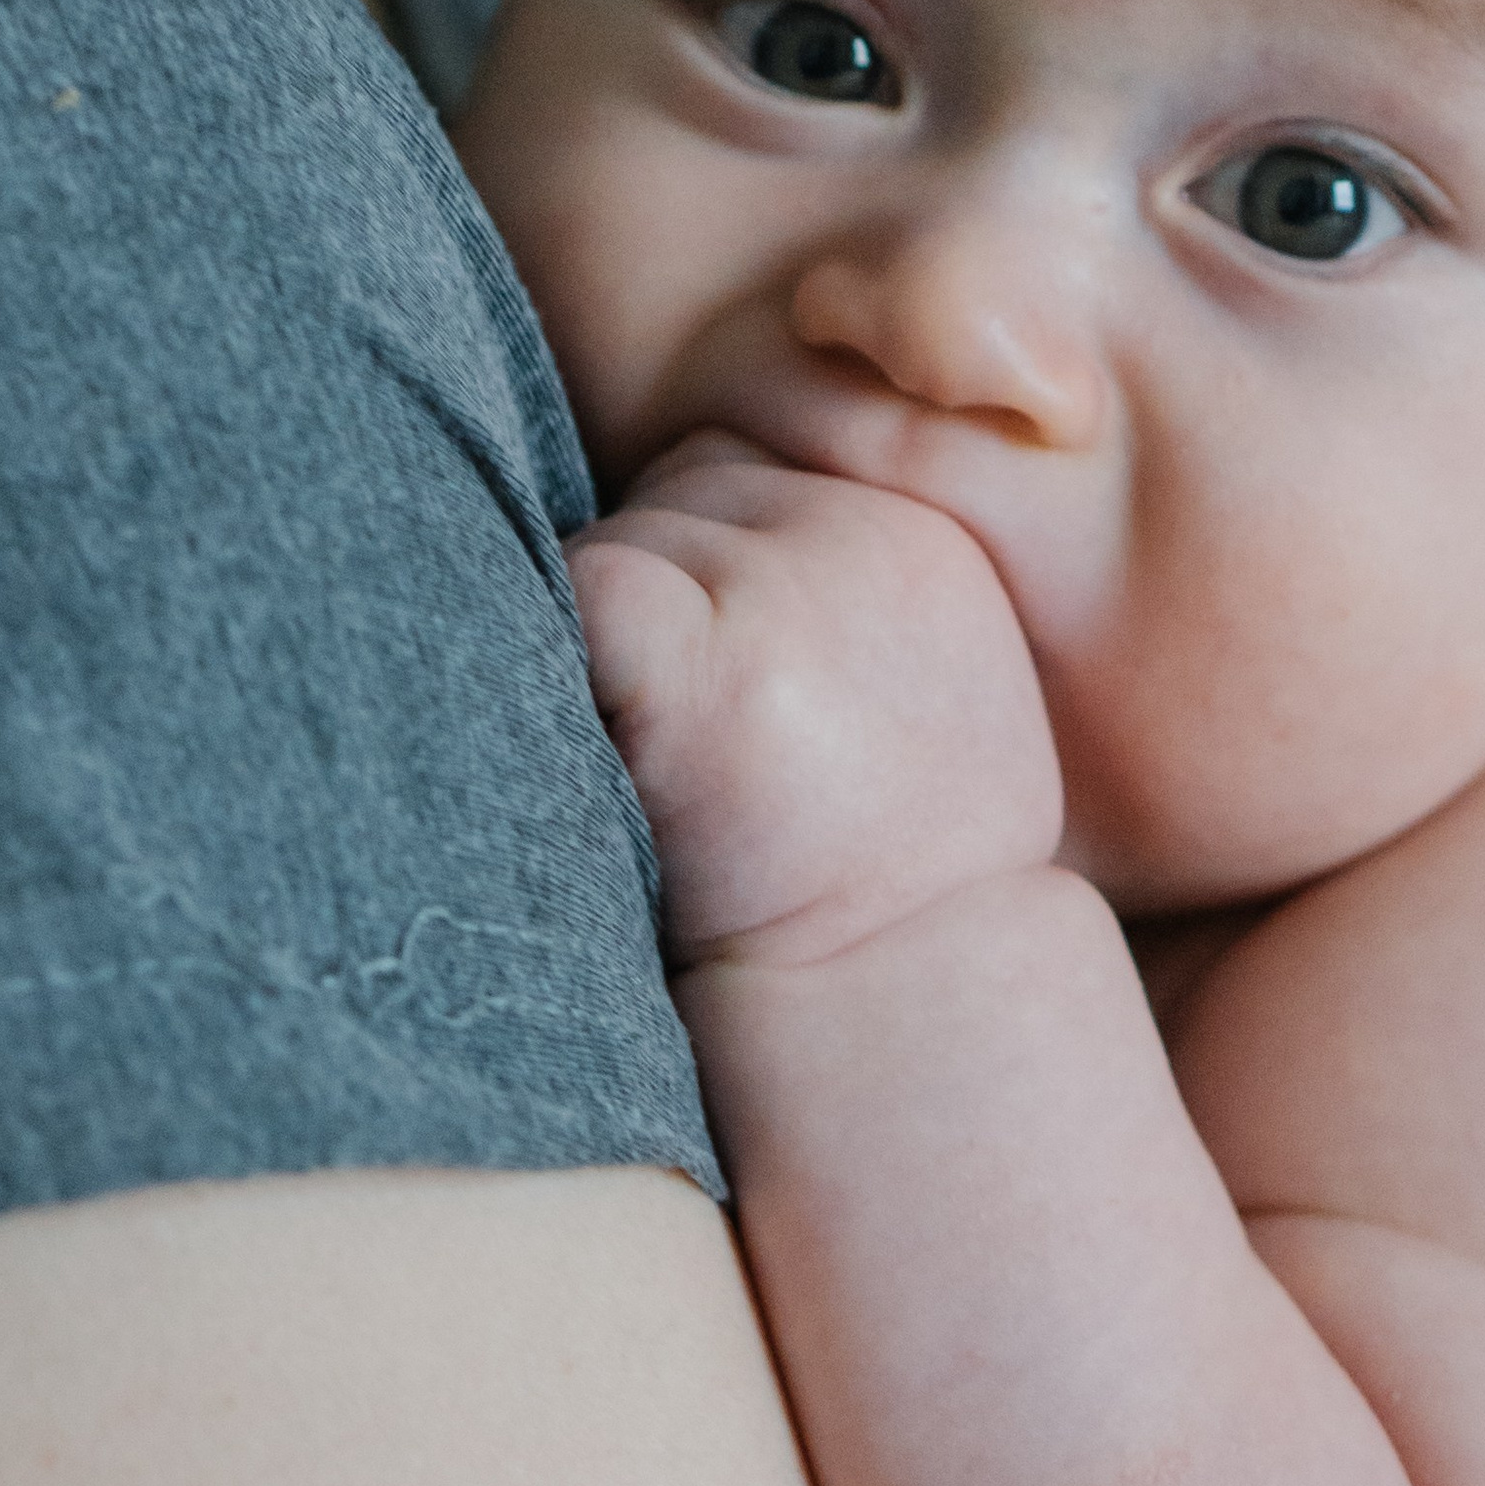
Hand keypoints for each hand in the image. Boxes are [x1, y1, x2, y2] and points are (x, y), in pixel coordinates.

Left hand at [568, 435, 1065, 964]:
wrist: (900, 1009)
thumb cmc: (885, 880)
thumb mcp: (923, 705)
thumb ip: (838, 595)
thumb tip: (681, 518)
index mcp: (927, 540)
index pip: (743, 476)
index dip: (696, 577)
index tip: (717, 700)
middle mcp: (869, 538)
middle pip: (675, 495)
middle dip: (650, 604)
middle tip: (682, 750)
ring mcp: (793, 590)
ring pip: (616, 541)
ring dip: (597, 647)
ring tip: (660, 775)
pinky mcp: (713, 659)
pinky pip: (582, 590)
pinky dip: (557, 663)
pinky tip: (607, 756)